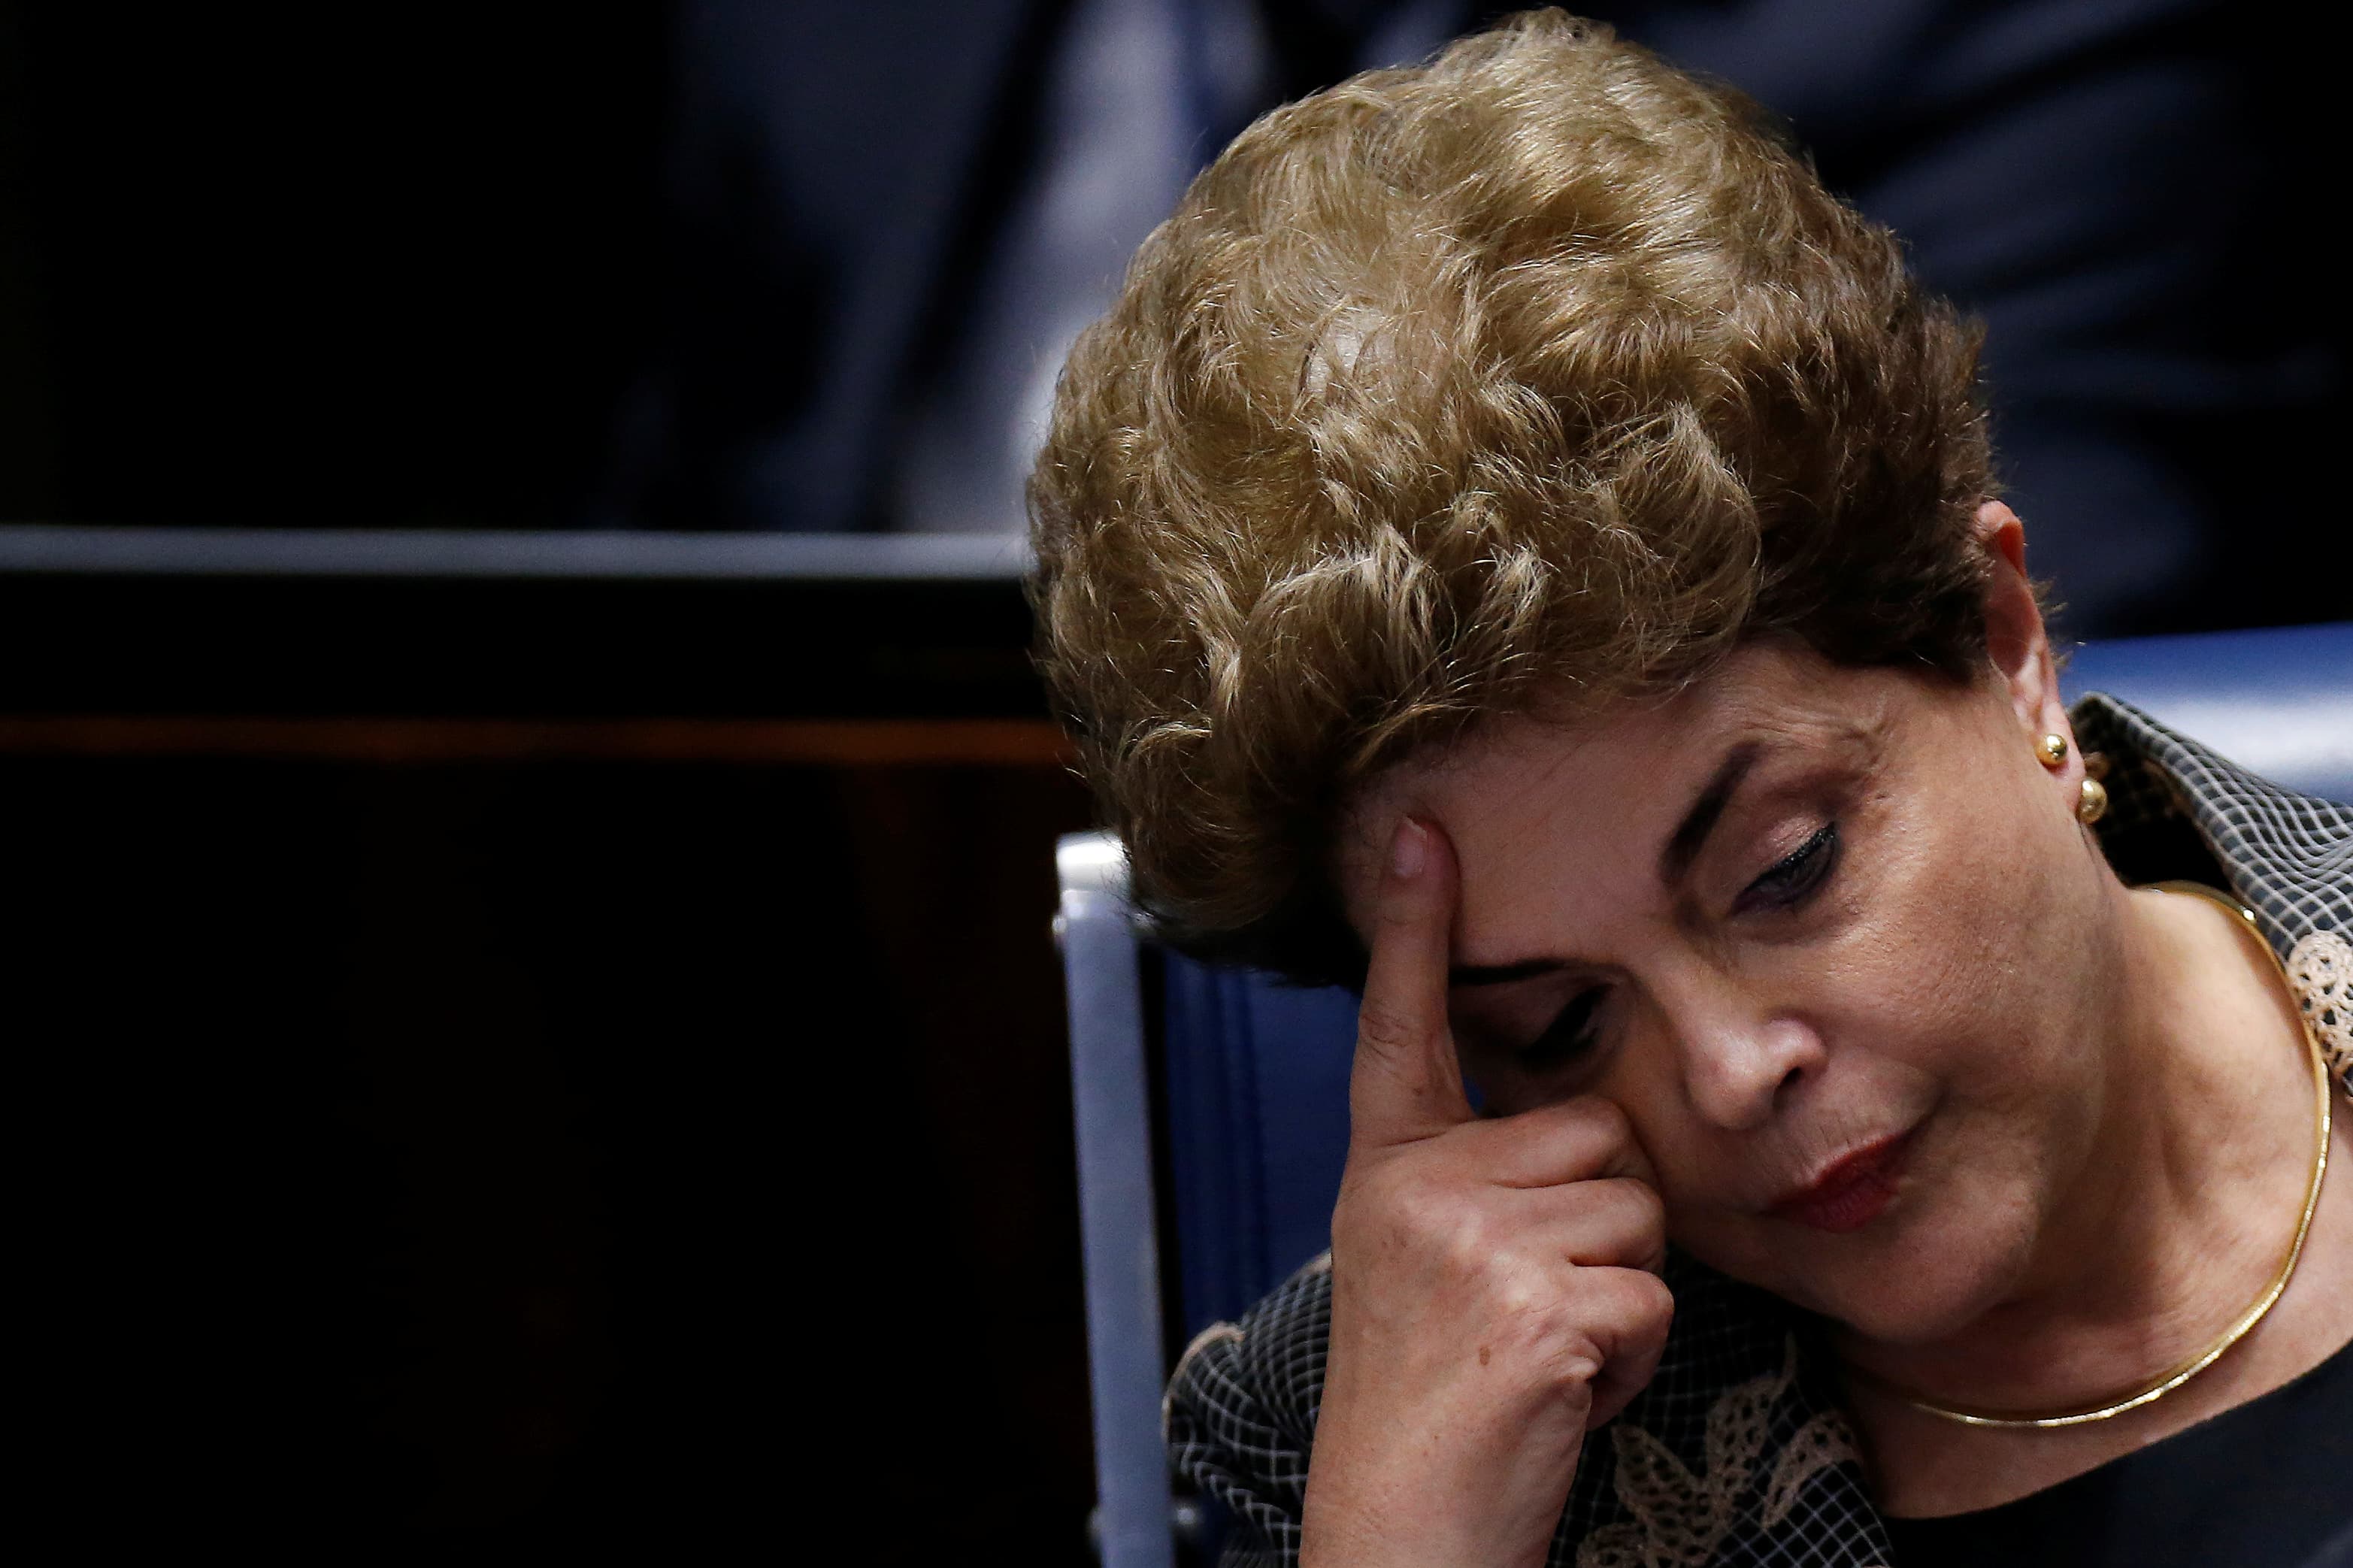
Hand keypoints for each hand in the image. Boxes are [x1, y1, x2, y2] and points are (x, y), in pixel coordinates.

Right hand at [1299, 818, 1673, 1567]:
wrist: (1405, 1523)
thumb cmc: (1437, 1397)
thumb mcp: (1428, 1259)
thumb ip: (1482, 1179)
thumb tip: (1585, 1134)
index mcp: (1390, 1168)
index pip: (1403, 1027)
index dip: (1418, 926)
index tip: (1423, 831)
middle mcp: (1418, 1185)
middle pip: (1598, 1134)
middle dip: (1604, 1222)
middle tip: (1535, 1305)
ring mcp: (1471, 1239)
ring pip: (1640, 1210)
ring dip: (1624, 1293)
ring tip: (1548, 1349)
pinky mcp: (1535, 1301)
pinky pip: (1652, 1291)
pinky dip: (1634, 1355)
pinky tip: (1565, 1389)